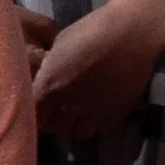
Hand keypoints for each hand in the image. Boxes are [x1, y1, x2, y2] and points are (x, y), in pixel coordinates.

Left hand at [33, 3, 164, 153]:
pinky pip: (102, 130)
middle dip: (51, 122)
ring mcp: (95, 111)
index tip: (37, 109)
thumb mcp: (59, 46)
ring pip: (77, 134)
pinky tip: (98, 114)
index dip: (33, 113)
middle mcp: (69, 104)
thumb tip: (47, 77)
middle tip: (55, 114)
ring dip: (74, 127)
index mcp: (50, 86)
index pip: (32, 112)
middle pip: (53, 127)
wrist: (131, 34)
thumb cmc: (91, 30)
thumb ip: (51, 69)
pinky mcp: (117, 113)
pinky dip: (97, 126)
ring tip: (77, 117)